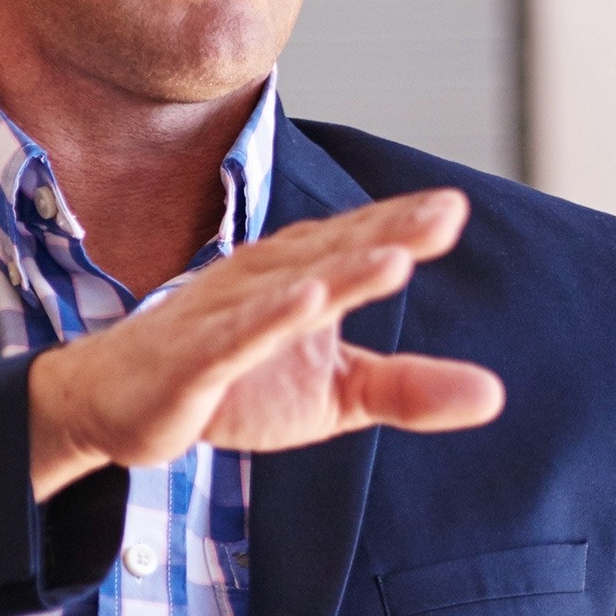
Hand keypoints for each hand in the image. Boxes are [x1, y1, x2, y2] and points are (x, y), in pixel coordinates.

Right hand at [25, 191, 504, 496]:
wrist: (120, 406)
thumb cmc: (237, 388)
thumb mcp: (337, 397)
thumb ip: (408, 390)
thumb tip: (496, 395)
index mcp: (301, 277)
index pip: (360, 245)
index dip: (403, 226)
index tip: (454, 209)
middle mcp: (265, 282)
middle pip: (333, 253)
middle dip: (387, 232)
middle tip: (444, 213)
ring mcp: (225, 318)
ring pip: (290, 290)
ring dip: (340, 272)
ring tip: (395, 256)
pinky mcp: (193, 362)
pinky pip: (234, 337)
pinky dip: (268, 319)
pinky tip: (306, 301)